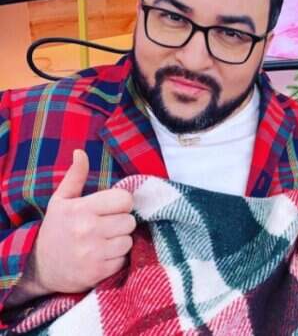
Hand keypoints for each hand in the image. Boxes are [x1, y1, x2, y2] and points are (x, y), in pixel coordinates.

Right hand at [33, 150, 135, 293]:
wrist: (40, 268)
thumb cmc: (56, 230)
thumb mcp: (61, 200)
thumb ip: (75, 176)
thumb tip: (80, 152)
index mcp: (81, 209)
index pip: (124, 199)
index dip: (122, 203)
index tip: (113, 208)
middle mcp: (88, 230)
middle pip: (130, 221)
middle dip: (122, 222)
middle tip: (107, 226)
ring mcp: (93, 253)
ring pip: (129, 240)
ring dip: (121, 241)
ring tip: (105, 241)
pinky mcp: (98, 273)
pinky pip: (123, 259)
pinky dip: (117, 259)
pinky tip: (103, 256)